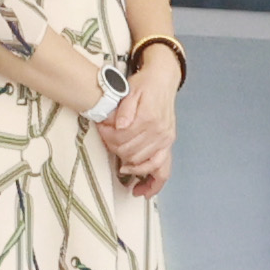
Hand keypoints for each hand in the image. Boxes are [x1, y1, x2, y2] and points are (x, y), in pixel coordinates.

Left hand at [98, 67, 178, 193]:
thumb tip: (119, 125)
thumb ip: (125, 109)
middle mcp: (159, 131)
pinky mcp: (168, 143)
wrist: (163, 79)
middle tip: (106, 143)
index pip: (122, 139)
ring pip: (144, 163)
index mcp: (148, 118)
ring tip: (120, 167)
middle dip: (115, 151)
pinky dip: (152, 181)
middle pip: (131, 153)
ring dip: (130, 166)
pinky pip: (163, 169)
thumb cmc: (145, 83)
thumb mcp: (131, 90)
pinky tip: (143, 189)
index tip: (101, 131)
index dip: (108, 138)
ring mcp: (165, 139)